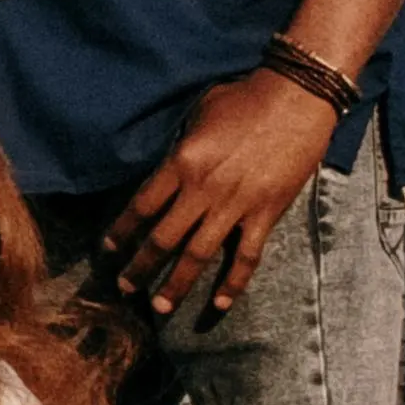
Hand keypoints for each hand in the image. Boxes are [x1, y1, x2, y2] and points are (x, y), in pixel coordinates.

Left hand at [106, 66, 337, 317]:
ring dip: (176, 285)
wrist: (297, 97)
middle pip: (162, 238)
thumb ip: (181, 146)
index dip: (121, 232)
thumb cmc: (244, 97)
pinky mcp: (265, 213)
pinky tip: (219, 305)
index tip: (108, 250)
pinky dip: (232, 284)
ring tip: (159, 307)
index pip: (141, 206)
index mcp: (181, 162)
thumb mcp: (199, 113)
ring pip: (197, 255)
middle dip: (139, 268)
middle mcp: (202, 188)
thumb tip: (166, 165)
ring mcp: (235, 204)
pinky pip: (245, 257)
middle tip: (124, 288)